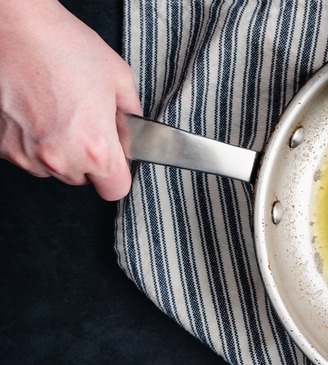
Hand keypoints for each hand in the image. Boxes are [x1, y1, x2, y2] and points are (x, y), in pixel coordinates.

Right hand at [0, 0, 141, 200]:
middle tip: (86, 121)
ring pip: (54, 168)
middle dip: (89, 157)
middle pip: (83, 179)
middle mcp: (59, 158)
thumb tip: (132, 133)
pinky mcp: (3, 146)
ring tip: (59, 111)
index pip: (115, 189)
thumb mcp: (119, 79)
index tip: (117, 158)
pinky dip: (34, 141)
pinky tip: (37, 111)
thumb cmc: (63, 47)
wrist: (15, 29)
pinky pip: (28, 155)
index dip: (119, 173)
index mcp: (95, 147)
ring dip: (60, 150)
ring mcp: (27, 154)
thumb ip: (131, 118)